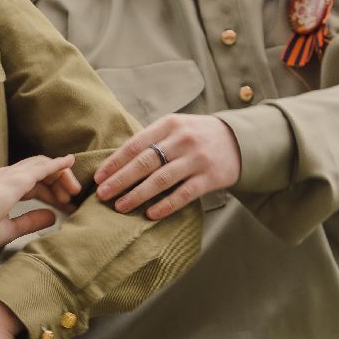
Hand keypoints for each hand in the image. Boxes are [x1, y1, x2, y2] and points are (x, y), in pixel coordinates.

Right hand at [0, 155, 73, 250]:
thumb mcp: (10, 229)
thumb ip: (30, 221)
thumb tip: (52, 217)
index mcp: (3, 188)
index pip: (34, 185)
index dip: (51, 195)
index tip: (65, 208)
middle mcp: (8, 177)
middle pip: (41, 172)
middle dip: (60, 183)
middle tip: (73, 199)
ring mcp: (12, 176)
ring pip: (44, 166)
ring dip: (62, 175)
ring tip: (75, 190)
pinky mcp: (17, 179)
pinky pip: (43, 167)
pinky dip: (58, 164)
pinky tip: (69, 162)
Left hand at [93, 114, 241, 219]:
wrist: (239, 140)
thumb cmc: (197, 135)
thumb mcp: (175, 128)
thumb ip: (151, 140)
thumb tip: (116, 163)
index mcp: (169, 124)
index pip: (135, 145)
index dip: (115, 162)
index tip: (98, 177)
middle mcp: (182, 139)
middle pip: (144, 162)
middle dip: (120, 180)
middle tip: (102, 194)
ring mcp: (197, 159)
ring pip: (161, 180)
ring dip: (137, 195)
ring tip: (119, 206)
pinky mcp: (210, 178)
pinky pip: (184, 194)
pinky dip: (165, 205)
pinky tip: (150, 214)